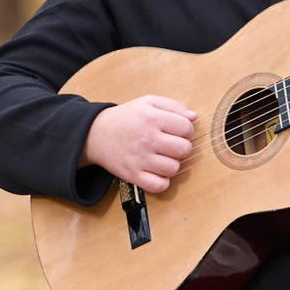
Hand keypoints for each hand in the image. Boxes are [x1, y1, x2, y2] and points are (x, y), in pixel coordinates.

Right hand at [81, 95, 196, 193]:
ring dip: (171, 164)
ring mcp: (140, 159)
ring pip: (174, 168)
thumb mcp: (147, 103)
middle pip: (184, 149)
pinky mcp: (133, 175)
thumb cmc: (126, 118)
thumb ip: (172, 106)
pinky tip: (156, 172)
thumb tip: (193, 117)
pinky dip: (162, 182)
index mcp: (152, 118)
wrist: (96, 134)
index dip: (185, 129)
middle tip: (170, 145)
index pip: (186, 128)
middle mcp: (147, 138)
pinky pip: (159, 186)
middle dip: (181, 147)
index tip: (176, 131)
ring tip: (161, 157)